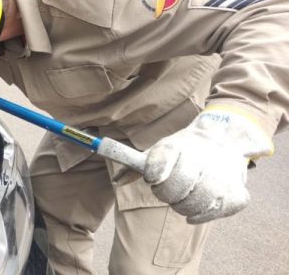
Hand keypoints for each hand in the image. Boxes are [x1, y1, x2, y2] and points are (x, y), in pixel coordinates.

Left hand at [143, 108, 272, 223]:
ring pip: (193, 205)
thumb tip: (117, 180)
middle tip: (168, 192)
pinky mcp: (238, 194)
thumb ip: (136, 164)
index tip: (152, 178)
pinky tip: (197, 207)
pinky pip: (214, 213)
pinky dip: (202, 215)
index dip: (154, 172)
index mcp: (178, 144)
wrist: (224, 139)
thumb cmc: (184, 151)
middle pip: (174, 190)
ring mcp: (223, 176)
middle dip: (166, 195)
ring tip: (182, 198)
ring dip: (182, 207)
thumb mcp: (161, 149)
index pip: (161, 160)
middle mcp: (203, 157)